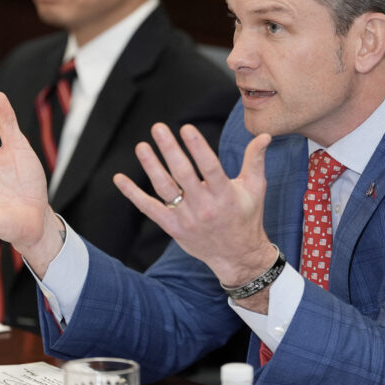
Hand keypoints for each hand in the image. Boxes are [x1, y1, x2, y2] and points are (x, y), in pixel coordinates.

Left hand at [113, 124, 275, 288]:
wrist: (238, 256)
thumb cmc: (247, 217)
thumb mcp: (255, 188)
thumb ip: (256, 160)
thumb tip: (265, 135)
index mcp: (225, 194)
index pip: (210, 167)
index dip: (197, 148)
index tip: (186, 128)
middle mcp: (205, 206)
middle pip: (183, 174)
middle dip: (170, 150)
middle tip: (158, 128)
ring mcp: (187, 218)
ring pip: (165, 189)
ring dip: (151, 167)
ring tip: (141, 146)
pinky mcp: (173, 228)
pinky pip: (150, 209)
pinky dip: (133, 194)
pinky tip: (119, 179)